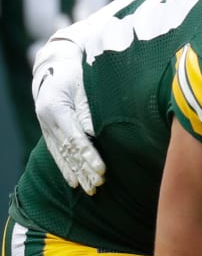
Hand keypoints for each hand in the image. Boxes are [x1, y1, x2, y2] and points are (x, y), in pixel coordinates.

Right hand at [33, 35, 105, 193]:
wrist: (54, 66)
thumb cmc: (76, 73)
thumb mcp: (85, 86)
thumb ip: (89, 110)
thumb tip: (97, 134)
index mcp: (56, 108)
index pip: (75, 138)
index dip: (88, 156)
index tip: (102, 170)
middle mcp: (47, 120)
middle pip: (68, 150)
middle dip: (84, 170)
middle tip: (99, 185)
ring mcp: (45, 126)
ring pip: (61, 154)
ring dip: (76, 173)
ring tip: (89, 189)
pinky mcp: (47, 131)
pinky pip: (56, 152)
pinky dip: (65, 168)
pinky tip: (72, 182)